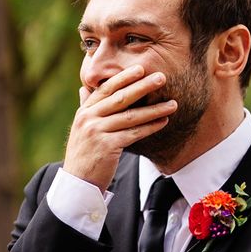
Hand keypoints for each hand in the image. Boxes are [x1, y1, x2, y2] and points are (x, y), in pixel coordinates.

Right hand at [63, 65, 176, 191]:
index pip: (106, 89)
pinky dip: (150, 126)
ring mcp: (97, 132)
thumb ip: (86, 108)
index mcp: (84, 111)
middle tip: (161, 77)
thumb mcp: (81, 128)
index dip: (124, 77)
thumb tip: (83, 89)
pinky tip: (164, 121)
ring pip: (131, 116)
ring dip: (154, 109)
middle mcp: (89, 118)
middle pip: (120, 98)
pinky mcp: (107, 146)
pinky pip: (134, 133)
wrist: (77, 183)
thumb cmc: (84, 154)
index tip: (141, 68)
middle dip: (143, 86)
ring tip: (173, 103)